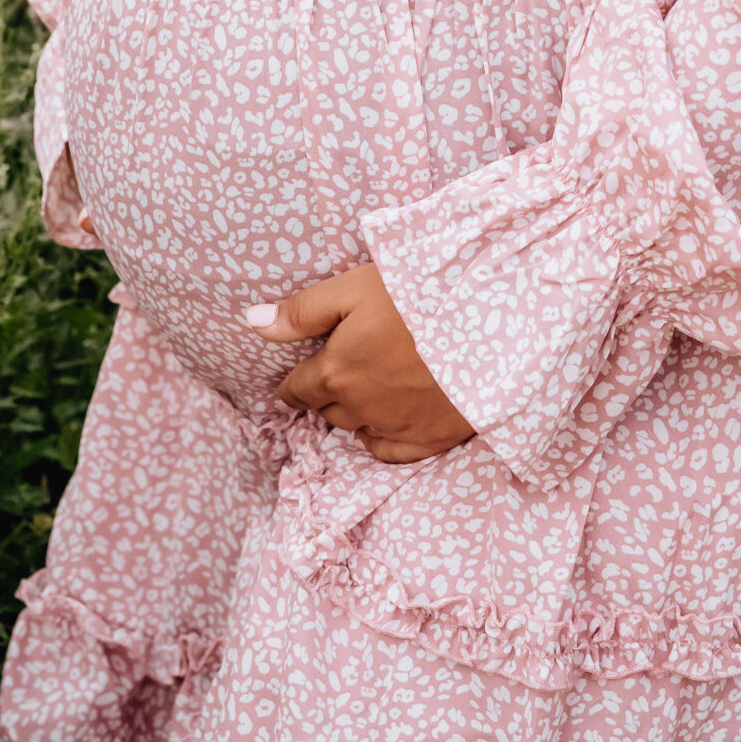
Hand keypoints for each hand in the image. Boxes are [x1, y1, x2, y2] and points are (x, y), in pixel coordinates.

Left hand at [245, 263, 474, 464]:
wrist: (489, 320)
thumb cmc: (417, 295)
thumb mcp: (353, 289)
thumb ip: (302, 311)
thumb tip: (251, 324)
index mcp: (337, 373)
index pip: (298, 389)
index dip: (293, 383)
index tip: (294, 380)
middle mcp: (360, 408)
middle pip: (327, 411)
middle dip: (325, 395)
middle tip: (336, 374)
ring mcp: (397, 428)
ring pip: (357, 430)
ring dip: (353, 413)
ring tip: (363, 392)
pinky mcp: (431, 439)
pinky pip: (390, 452)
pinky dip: (381, 439)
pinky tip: (386, 422)